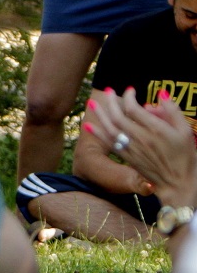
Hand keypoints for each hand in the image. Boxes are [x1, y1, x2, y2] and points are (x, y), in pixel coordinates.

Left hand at [86, 87, 196, 206]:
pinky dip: (98, 133)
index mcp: (156, 130)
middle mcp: (141, 138)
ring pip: (110, 128)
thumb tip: (161, 93)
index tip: (130, 90)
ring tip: (91, 102)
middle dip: (111, 102)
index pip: (135, 109)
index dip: (129, 97)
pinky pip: (109, 143)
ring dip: (100, 115)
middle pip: (119, 117)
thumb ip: (172, 111)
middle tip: (108, 90)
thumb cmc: (184, 155)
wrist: (178, 182)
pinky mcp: (127, 157)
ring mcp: (132, 148)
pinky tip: (88, 126)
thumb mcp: (185, 131)